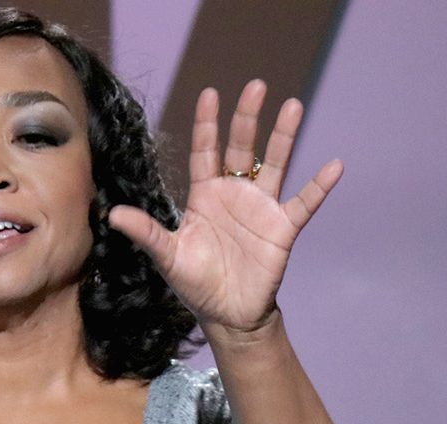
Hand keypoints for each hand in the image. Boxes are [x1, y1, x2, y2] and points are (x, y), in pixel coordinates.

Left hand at [108, 81, 341, 335]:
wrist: (228, 315)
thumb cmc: (195, 283)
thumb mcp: (167, 257)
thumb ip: (146, 232)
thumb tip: (112, 215)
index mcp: (204, 195)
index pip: (205, 151)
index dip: (208, 124)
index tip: (210, 93)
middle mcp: (234, 194)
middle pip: (241, 147)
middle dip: (246, 117)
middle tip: (255, 84)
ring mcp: (261, 208)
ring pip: (274, 164)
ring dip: (283, 136)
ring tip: (293, 105)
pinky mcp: (282, 228)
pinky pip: (304, 202)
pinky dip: (319, 186)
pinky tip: (334, 166)